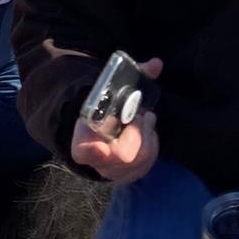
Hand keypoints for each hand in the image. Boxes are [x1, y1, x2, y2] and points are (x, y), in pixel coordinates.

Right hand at [69, 58, 163, 183]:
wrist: (98, 134)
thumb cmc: (102, 111)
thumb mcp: (108, 94)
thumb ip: (130, 77)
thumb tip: (156, 64)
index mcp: (82, 141)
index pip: (83, 151)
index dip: (92, 151)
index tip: (100, 147)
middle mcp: (97, 161)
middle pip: (123, 155)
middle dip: (138, 133)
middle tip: (142, 116)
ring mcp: (114, 171)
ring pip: (140, 159)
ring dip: (148, 135)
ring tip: (146, 119)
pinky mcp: (130, 175)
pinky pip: (147, 163)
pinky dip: (152, 144)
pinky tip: (148, 131)